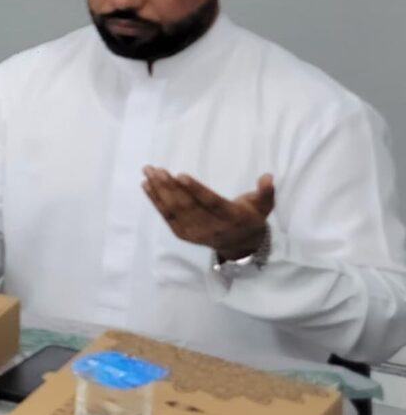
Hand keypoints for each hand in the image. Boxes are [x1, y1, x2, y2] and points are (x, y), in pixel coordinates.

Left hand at [144, 169, 273, 261]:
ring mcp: (195, 232)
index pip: (211, 203)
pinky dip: (155, 201)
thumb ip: (265, 192)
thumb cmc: (251, 217)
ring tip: (149, 172)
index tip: (181, 175)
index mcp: (232, 217)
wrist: (240, 245)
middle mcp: (212, 227)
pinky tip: (146, 185)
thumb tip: (268, 177)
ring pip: (175, 210)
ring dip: (159, 191)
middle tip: (156, 169)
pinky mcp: (184, 234)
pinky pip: (167, 216)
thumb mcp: (263, 206)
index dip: (196, 190)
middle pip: (188, 206)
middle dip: (170, 186)